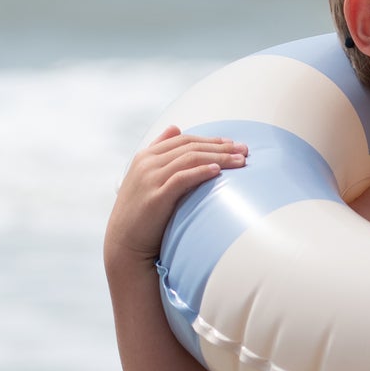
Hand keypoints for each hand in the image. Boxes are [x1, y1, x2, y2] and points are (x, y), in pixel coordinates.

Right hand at [104, 126, 248, 266]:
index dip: (210, 140)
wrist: (124, 242)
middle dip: (220, 147)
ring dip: (218, 158)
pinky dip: (200, 172)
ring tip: (240, 161)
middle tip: (245, 149)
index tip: (232, 143)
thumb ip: (160, 151)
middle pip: (190, 147)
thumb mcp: (146, 176)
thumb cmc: (141, 213)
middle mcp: (147, 163)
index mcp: (146, 156)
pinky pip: (182, 178)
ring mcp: (150, 178)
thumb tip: (175, 128)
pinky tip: (217, 171)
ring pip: (189, 159)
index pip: (184, 140)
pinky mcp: (156, 196)